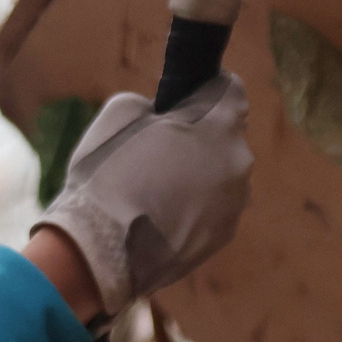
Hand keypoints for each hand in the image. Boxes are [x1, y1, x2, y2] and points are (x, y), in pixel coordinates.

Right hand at [33, 75, 252, 320]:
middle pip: (226, 136)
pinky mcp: (224, 236)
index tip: (184, 100)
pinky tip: (161, 215)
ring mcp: (235, 203)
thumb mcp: (118, 112)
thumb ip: (153, 103)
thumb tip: (163, 114)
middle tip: (160, 149)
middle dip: (200, 136)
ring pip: (222, 175)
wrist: (101, 251)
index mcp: (219, 125)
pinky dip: (196, 206)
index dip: (206, 90)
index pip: (231, 90)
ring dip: (199, 174)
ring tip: (157, 189)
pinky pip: (215, 208)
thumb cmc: (106, 174)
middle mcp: (239, 161)